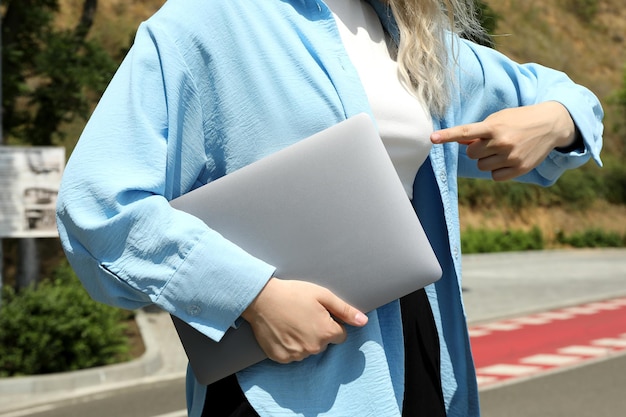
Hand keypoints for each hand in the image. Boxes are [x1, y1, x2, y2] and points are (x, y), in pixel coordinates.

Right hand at [241, 278, 368, 363]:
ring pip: (308, 350)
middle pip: (324, 343)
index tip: (318, 314)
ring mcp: (296, 354)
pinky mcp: (281, 358)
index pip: (340, 335)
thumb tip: (363, 321)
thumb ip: (345, 310)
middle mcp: (313, 347)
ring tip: (291, 322)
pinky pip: (292, 355)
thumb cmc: (293, 293)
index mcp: (326, 332)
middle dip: (317, 332)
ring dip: (303, 339)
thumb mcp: (322, 295)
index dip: (330, 323)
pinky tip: (283, 331)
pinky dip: (289, 345)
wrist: (261, 298)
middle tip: (303, 315)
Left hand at [430, 102, 576, 180]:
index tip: (432, 138)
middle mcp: (502, 142)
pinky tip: (509, 159)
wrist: (550, 124)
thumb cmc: (518, 120)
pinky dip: (498, 170)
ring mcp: (511, 157)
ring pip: (482, 166)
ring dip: (488, 160)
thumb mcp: (499, 119)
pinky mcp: (520, 168)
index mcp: (494, 127)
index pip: (465, 132)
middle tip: (491, 142)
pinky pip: (495, 176)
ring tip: (503, 149)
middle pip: (472, 155)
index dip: (447, 135)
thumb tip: (461, 144)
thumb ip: (479, 132)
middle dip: (478, 149)